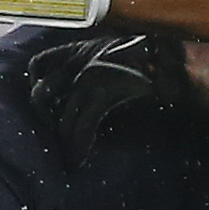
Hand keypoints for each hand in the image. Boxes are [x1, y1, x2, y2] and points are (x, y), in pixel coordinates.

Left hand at [25, 32, 186, 162]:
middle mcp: (79, 60)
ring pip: (62, 116)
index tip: (47, 103)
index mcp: (79, 49)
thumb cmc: (149, 61)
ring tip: (70, 154)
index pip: (38, 64)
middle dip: (44, 117)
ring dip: (64, 139)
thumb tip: (82, 93)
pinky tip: (79, 160)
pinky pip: (83, 125)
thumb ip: (94, 67)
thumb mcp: (112, 56)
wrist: (172, 61)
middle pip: (41, 93)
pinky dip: (79, 146)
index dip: (36, 85)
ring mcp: (90, 75)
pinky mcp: (103, 90)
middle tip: (55, 131)